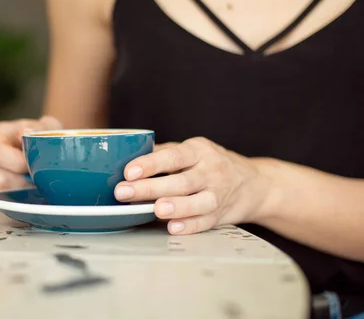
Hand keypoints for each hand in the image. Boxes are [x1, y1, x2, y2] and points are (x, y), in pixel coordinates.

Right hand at [0, 116, 62, 192]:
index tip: (36, 165)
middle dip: (23, 182)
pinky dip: (19, 198)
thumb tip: (27, 132)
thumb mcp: (46, 127)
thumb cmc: (43, 136)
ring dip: (22, 191)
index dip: (18, 163)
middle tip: (39, 178)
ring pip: (1, 193)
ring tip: (35, 183)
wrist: (44, 146)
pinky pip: (3, 201)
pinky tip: (29, 189)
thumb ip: (38, 129)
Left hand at [114, 137, 267, 234]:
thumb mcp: (191, 150)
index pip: (172, 156)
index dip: (150, 164)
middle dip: (151, 187)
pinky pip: (206, 222)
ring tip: (156, 209)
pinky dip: (190, 226)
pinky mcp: (221, 215)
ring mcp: (218, 194)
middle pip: (181, 181)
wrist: (254, 183)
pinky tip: (173, 228)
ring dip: (177, 206)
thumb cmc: (210, 164)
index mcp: (198, 151)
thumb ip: (163, 153)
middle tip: (124, 192)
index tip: (129, 171)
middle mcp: (210, 171)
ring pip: (198, 202)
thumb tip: (127, 156)